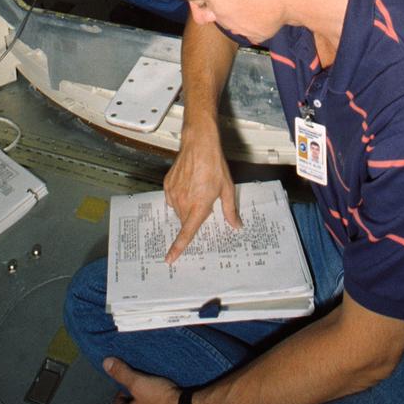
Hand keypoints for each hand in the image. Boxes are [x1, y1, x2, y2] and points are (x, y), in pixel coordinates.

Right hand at [163, 129, 241, 262]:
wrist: (199, 144)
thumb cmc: (214, 165)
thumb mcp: (227, 188)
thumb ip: (230, 210)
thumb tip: (236, 225)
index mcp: (199, 207)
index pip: (186, 233)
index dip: (177, 248)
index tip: (169, 259)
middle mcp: (183, 202)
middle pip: (185, 220)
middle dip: (194, 216)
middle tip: (205, 199)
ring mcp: (173, 193)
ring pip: (178, 210)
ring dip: (187, 206)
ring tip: (197, 188)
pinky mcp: (167, 185)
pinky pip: (171, 198)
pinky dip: (179, 196)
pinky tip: (188, 184)